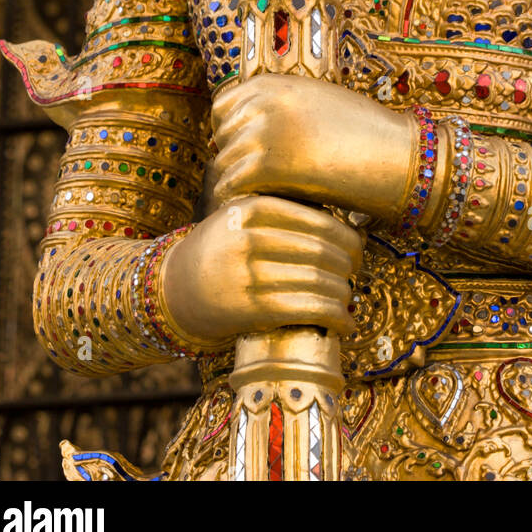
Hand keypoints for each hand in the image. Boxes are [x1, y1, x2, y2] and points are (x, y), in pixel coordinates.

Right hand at [160, 195, 362, 343]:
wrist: (174, 288)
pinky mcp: (252, 308)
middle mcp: (252, 237)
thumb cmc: (222, 250)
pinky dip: (337, 318)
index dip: (349, 240)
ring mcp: (250, 273)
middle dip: (349, 268)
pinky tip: (345, 324)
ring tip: (348, 301)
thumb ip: (286, 212)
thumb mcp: (244, 216)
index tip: (357, 251)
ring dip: (345, 295)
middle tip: (354, 276)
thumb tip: (351, 227)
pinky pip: (309, 309)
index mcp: (255, 208)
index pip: (322, 221)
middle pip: (325, 252)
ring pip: (321, 281)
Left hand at [211, 74, 416, 219]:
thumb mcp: (315, 103)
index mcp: (272, 83)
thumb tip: (246, 130)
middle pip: (221, 138)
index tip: (253, 154)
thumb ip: (279, 109)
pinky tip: (271, 208)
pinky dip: (245, 203)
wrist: (395, 156)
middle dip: (238, 160)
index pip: (223, 108)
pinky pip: (230, 190)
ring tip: (274, 196)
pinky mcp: (266, 166)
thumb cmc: (363, 133)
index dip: (235, 134)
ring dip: (243, 184)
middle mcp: (261, 102)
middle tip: (265, 182)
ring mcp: (261, 132)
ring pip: (224, 166)